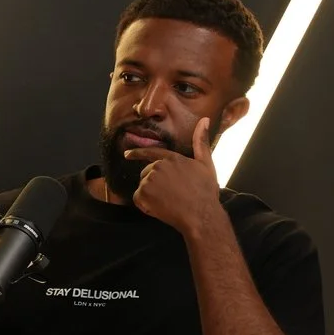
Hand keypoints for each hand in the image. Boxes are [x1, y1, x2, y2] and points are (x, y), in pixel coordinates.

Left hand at [124, 116, 226, 236]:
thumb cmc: (205, 191)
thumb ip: (201, 142)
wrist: (200, 214)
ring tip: (169, 201)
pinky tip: (160, 208)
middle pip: (146, 173)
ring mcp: (149, 180)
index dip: (137, 153)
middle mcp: (158, 166)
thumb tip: (204, 120)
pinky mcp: (143, 194)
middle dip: (154, 183)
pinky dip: (145, 205)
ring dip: (151, 194)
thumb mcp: (206, 164)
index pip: (150, 152)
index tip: (127, 154)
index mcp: (172, 158)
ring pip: (143, 186)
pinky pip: (138, 199)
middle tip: (171, 194)